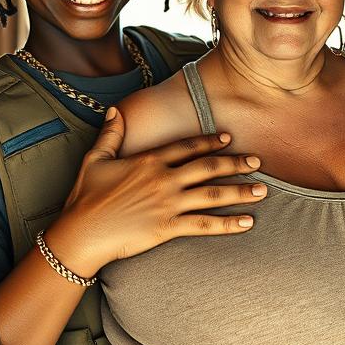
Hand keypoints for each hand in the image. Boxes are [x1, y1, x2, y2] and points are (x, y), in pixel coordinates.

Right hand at [51, 107, 264, 273]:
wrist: (81, 233)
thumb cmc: (85, 197)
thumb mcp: (95, 159)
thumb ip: (110, 134)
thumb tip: (114, 111)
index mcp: (149, 161)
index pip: (186, 146)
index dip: (209, 141)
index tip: (228, 138)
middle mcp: (164, 179)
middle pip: (208, 167)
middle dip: (235, 163)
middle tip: (257, 161)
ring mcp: (168, 204)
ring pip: (213, 195)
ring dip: (240, 191)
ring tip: (263, 190)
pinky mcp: (168, 227)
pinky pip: (204, 225)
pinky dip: (228, 224)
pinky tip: (247, 222)